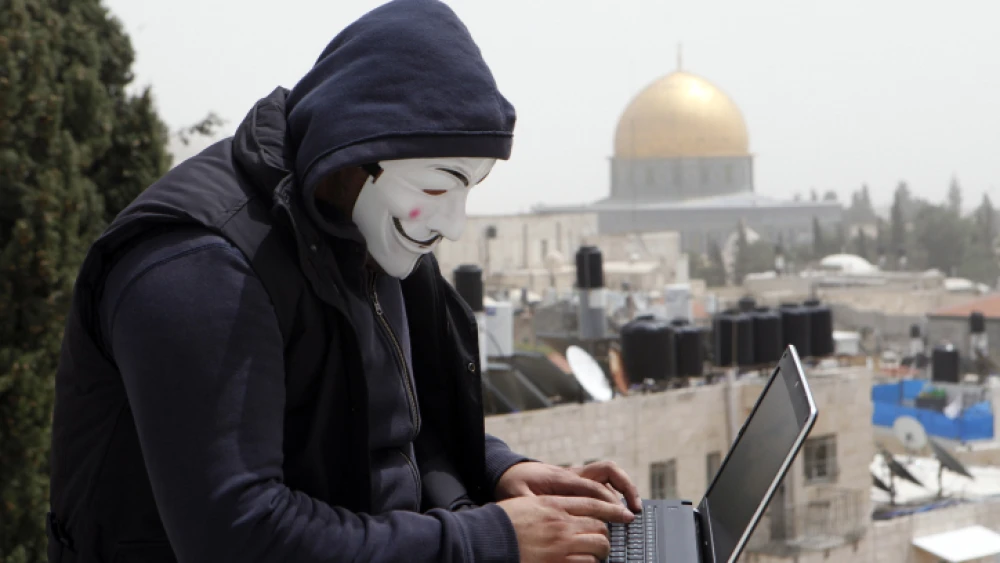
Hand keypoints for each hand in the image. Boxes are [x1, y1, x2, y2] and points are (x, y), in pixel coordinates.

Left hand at [496, 461, 641, 512]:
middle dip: (626, 487)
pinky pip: (601, 480)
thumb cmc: (514, 485)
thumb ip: (538, 506)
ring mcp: (577, 474)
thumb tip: (554, 517)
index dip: (612, 502)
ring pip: (608, 473)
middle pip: (608, 471)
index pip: (595, 487)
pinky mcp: (577, 479)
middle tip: (635, 509)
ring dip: (623, 487)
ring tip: (633, 507)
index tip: (624, 516)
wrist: (508, 470)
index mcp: (562, 478)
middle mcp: (573, 473)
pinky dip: (614, 491)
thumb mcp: (520, 497)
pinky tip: (616, 507)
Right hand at [498, 495, 632, 562]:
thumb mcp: (529, 503)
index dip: (612, 509)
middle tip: (606, 538)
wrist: (488, 539)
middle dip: (606, 533)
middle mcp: (561, 522)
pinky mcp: (559, 562)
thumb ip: (551, 505)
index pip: (592, 503)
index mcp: (554, 504)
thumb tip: (569, 511)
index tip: (624, 513)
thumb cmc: (504, 521)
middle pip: (599, 525)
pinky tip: (586, 562)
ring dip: (601, 550)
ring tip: (598, 553)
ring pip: (598, 545)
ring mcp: (562, 544)